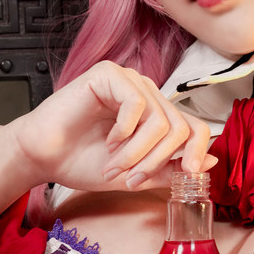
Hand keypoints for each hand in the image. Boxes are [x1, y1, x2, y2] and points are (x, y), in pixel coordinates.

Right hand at [0, 62, 214, 243]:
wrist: (44, 157)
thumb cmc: (84, 162)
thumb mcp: (137, 174)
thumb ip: (171, 169)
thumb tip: (209, 163)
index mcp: (155, 113)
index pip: (194, 126)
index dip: (197, 151)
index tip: (188, 175)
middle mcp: (146, 93)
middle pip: (179, 127)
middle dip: (157, 161)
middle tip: (131, 179)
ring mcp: (128, 81)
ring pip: (160, 120)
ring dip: (137, 153)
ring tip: (114, 166)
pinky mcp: (109, 74)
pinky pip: (136, 104)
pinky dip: (125, 131)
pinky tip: (109, 141)